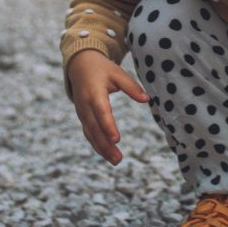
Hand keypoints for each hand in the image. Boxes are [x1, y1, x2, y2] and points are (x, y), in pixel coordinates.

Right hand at [66, 49, 149, 164]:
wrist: (80, 65)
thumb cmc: (102, 69)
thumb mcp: (117, 73)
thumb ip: (131, 87)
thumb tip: (147, 99)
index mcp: (94, 92)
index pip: (101, 112)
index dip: (108, 126)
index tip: (116, 139)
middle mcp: (85, 105)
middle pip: (95, 128)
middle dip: (106, 145)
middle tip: (119, 159)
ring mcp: (82, 112)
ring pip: (91, 134)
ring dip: (102, 149)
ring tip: (116, 161)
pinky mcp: (83, 117)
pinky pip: (89, 133)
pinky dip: (97, 145)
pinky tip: (107, 154)